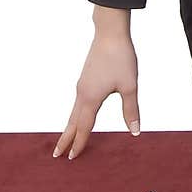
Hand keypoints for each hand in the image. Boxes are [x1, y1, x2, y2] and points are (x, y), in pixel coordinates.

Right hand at [52, 28, 140, 160]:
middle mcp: (82, 94)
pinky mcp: (85, 79)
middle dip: (66, 139)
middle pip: (72, 122)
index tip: (72, 158)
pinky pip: (77, 103)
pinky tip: (78, 115)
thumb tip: (135, 131)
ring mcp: (81, 86)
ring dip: (69, 127)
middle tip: (57, 155)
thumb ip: (131, 110)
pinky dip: (75, 115)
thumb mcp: (129, 86)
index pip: (84, 127)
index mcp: (91, 99)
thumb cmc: (120, 58)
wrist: (110, 33)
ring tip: (64, 140)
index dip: (79, 143)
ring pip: (73, 112)